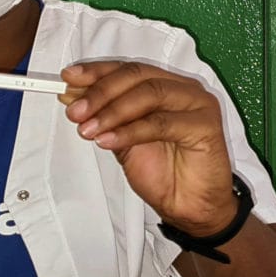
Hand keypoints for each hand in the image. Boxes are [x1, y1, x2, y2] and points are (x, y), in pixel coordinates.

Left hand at [62, 61, 236, 234]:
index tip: (69, 79)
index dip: (97, 72)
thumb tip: (71, 96)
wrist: (189, 208)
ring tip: (89, 130)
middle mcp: (183, 89)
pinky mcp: (206, 125)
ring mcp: (197, 104)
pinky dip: (130, 131)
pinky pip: (161, 123)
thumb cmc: (163, 175)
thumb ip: (103, 116)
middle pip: (137, 76)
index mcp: (165, 86)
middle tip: (76, 111)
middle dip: (101, 92)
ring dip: (112, 111)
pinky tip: (108, 141)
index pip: (128, 69)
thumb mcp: (122, 141)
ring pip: (149, 94)